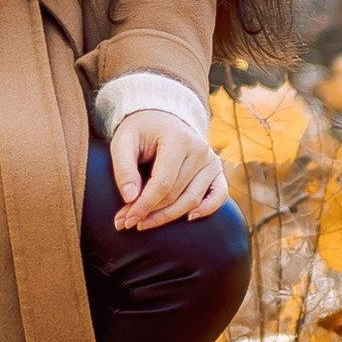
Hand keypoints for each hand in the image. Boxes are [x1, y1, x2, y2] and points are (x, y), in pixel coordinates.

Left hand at [109, 109, 228, 228]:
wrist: (160, 118)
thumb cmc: (140, 131)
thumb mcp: (123, 142)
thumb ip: (123, 168)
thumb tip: (130, 198)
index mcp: (178, 139)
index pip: (163, 182)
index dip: (144, 205)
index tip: (127, 219)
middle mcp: (200, 149)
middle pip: (176, 194)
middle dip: (151, 212)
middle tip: (127, 222)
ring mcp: (211, 160)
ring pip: (193, 200)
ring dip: (168, 216)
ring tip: (145, 223)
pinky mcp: (216, 170)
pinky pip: (219, 195)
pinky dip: (207, 209)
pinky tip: (188, 218)